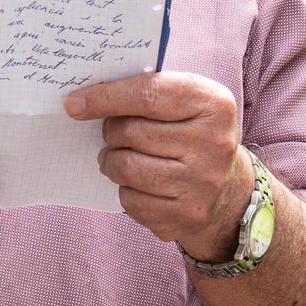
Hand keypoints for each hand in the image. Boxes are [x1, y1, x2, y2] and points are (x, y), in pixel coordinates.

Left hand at [66, 71, 248, 260]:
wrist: (230, 189)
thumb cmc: (194, 133)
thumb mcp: (188, 100)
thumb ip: (150, 91)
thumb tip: (88, 97)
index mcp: (213, 104)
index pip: (148, 94)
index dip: (105, 97)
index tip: (74, 103)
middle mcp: (214, 143)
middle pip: (132, 132)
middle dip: (111, 132)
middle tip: (112, 133)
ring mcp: (203, 182)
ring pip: (127, 168)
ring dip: (112, 162)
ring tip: (117, 157)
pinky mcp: (188, 214)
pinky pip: (132, 201)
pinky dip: (125, 190)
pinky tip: (138, 184)